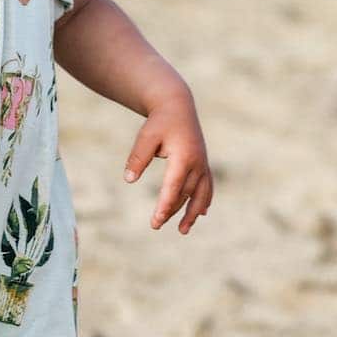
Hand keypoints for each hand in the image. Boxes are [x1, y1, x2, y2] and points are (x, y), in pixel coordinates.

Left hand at [123, 89, 211, 234]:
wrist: (177, 106)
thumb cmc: (159, 122)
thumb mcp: (145, 137)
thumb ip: (137, 158)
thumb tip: (128, 179)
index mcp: (184, 157)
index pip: (174, 187)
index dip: (165, 204)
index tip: (157, 219)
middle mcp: (197, 163)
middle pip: (185, 194)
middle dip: (171, 211)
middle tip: (155, 225)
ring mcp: (203, 164)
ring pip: (199, 194)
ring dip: (192, 213)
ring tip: (183, 230)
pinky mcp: (203, 163)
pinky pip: (207, 187)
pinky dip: (204, 201)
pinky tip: (201, 213)